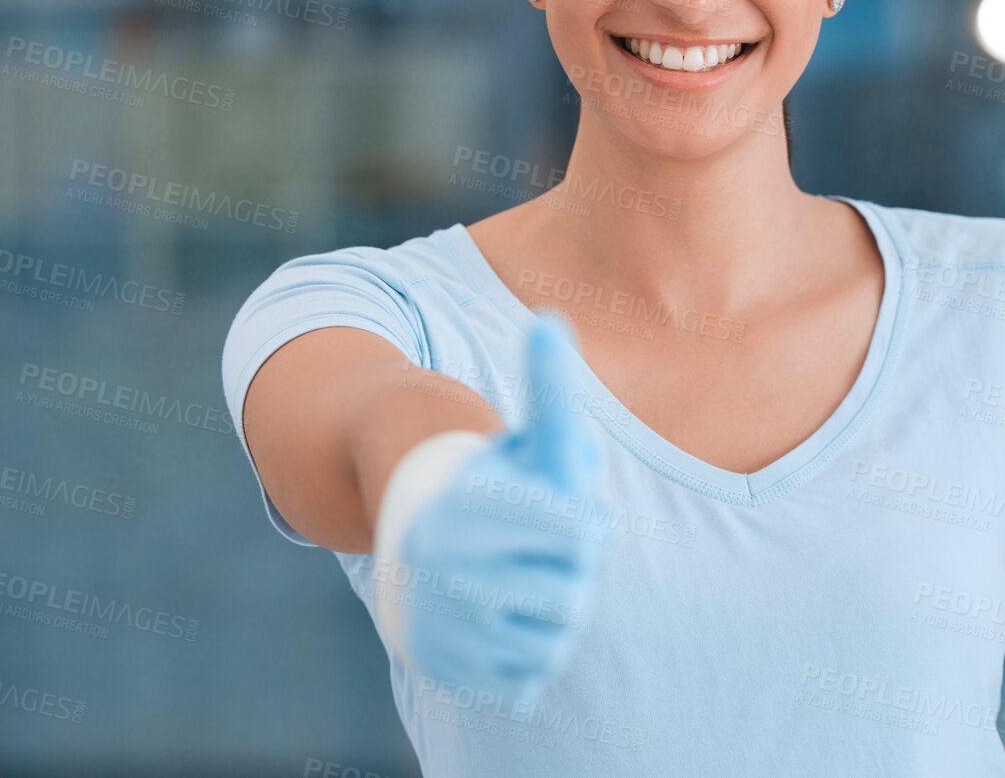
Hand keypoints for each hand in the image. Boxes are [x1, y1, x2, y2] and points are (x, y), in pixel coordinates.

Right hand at [384, 312, 608, 705]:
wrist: (417, 546)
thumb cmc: (496, 491)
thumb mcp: (524, 444)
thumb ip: (550, 396)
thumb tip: (551, 324)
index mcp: (470, 502)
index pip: (579, 531)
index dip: (586, 526)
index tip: (576, 519)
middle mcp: (444, 560)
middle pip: (576, 587)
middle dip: (574, 571)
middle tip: (547, 554)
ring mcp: (439, 617)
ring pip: (555, 637)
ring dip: (555, 616)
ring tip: (525, 587)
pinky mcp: (440, 667)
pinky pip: (528, 679)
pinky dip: (528, 658)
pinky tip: (503, 626)